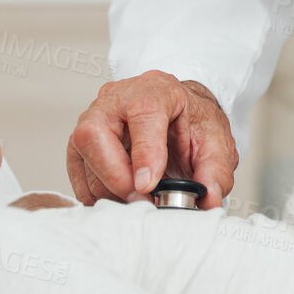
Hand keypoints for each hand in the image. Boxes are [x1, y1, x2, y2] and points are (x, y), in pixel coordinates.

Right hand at [66, 71, 238, 208]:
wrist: (178, 118)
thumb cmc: (192, 126)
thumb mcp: (217, 144)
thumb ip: (216, 171)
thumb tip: (208, 198)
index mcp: (158, 90)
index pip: (143, 112)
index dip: (143, 151)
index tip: (148, 185)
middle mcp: (118, 97)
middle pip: (96, 132)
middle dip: (116, 175)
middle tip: (141, 201)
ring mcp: (94, 116)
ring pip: (82, 153)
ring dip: (107, 188)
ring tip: (137, 202)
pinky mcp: (80, 140)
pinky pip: (76, 169)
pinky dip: (95, 192)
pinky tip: (120, 198)